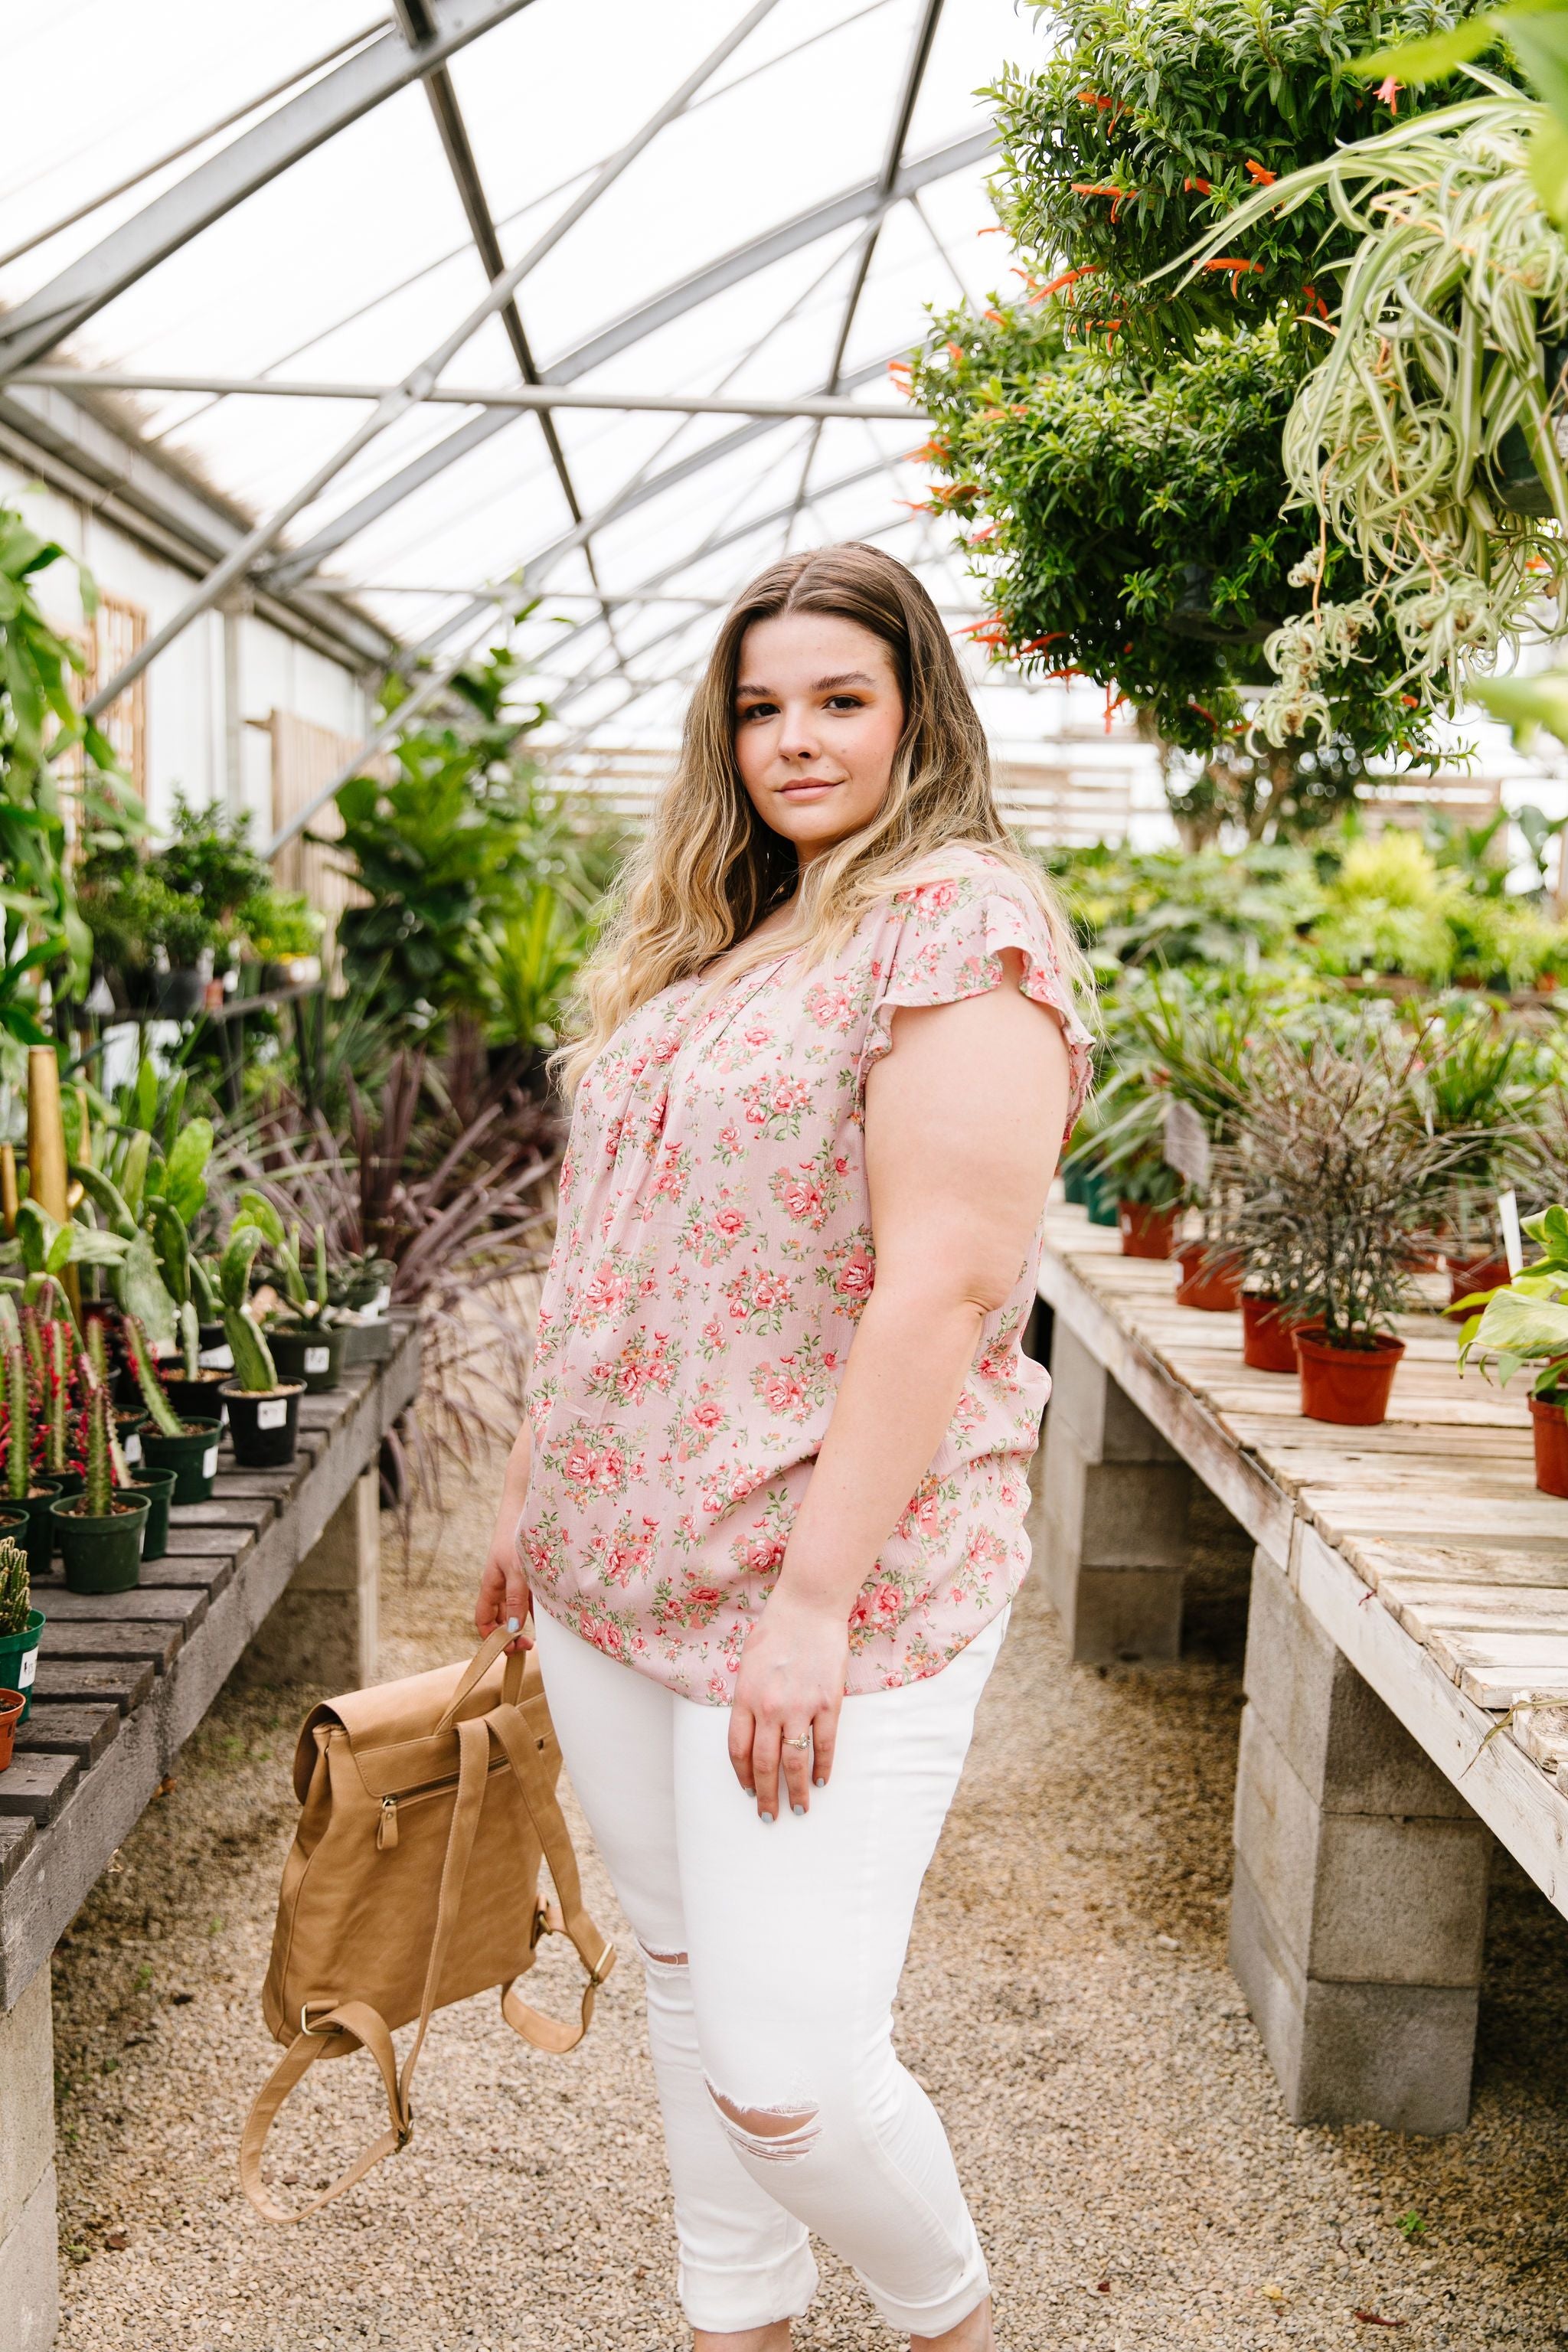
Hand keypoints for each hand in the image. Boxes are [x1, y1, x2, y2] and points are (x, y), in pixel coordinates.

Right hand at [474, 1506, 532, 1655]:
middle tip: (529, 1645)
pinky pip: (532, 1593)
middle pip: (500, 1616)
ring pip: (517, 1606)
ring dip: (526, 1620)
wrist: (528, 1502)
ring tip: (542, 1633)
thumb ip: (514, 1599)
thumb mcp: (517, 1569)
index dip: (491, 1638)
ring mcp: (516, 1576)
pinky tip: (552, 1609)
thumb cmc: (518, 1533)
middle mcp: (501, 1582)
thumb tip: (511, 1629)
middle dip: (510, 1634)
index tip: (509, 1649)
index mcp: (491, 1584)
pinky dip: (538, 1604)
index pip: (483, 1619)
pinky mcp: (530, 1569)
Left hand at [729, 1591, 848, 1821]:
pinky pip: (824, 1744)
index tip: (749, 1792)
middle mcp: (769, 1708)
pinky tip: (820, 1781)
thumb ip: (746, 1698)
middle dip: (767, 1796)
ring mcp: (800, 1706)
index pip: (738, 1751)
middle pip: (765, 1764)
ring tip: (800, 1809)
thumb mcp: (747, 1664)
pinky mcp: (828, 1703)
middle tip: (770, 1816)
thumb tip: (748, 1728)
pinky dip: (823, 1767)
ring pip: (795, 1761)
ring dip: (795, 1791)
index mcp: (745, 1698)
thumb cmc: (776, 1631)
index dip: (744, 1777)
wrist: (808, 1607)